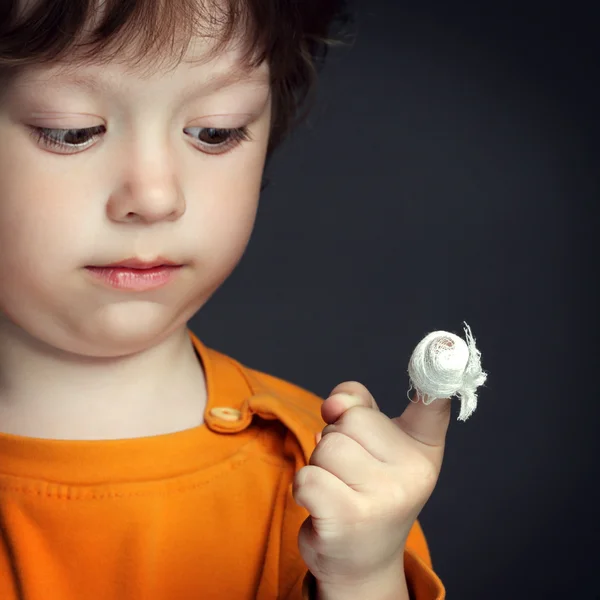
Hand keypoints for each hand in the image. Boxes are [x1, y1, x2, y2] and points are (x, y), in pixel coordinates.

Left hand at [292, 381, 450, 590]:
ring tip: (339, 488)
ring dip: (320, 464)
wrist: (361, 559)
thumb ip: (357, 406)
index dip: (438, 370)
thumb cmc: (366, 489)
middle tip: (350, 473)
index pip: (432, 402)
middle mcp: (413, 472)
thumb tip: (335, 404)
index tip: (448, 346)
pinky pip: (307, 476)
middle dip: (336, 440)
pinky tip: (324, 506)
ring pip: (326, 446)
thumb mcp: (372, 445)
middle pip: (350, 419)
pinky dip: (305, 488)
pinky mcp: (350, 517)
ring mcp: (385, 497)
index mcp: (423, 447)